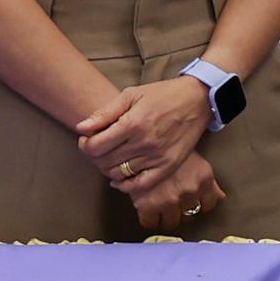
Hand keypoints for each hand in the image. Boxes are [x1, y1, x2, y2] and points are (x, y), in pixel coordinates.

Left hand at [77, 77, 210, 188]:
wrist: (198, 99)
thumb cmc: (162, 94)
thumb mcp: (132, 94)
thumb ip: (105, 112)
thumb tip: (81, 128)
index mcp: (132, 123)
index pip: (95, 147)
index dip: (85, 145)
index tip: (88, 140)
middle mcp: (144, 143)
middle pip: (104, 162)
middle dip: (95, 156)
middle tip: (99, 148)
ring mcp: (157, 156)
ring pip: (118, 174)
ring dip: (108, 169)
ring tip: (111, 158)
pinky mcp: (169, 165)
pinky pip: (140, 185)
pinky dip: (126, 186)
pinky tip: (121, 178)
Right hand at [128, 149, 224, 233]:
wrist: (144, 142)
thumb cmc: (167, 146)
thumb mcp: (194, 159)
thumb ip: (207, 180)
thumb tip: (219, 196)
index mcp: (203, 178)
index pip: (209, 204)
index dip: (199, 205)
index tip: (193, 205)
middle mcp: (190, 191)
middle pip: (189, 216)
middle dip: (181, 212)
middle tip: (173, 206)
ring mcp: (170, 200)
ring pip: (172, 222)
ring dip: (166, 217)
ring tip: (160, 210)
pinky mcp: (149, 206)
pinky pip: (150, 223)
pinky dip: (149, 220)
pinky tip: (147, 213)